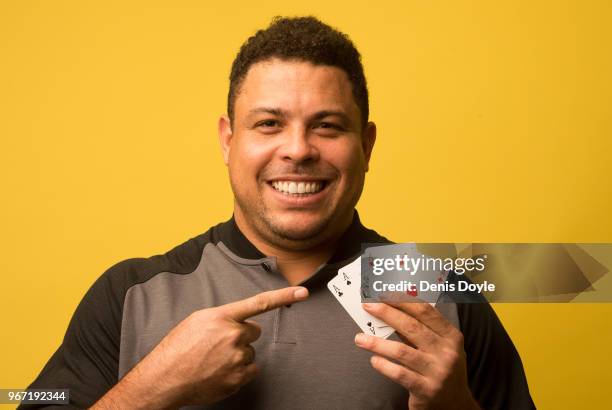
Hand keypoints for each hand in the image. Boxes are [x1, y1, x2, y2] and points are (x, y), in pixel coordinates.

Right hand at [95, 286, 308, 408]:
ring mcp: (237, 358)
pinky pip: (250, 370)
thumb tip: (239, 322)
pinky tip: (220, 371)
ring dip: (238, 354)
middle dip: (241, 336)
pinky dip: (239, 371)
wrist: (165, 378)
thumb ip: (223, 317)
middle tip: (219, 344)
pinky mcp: (238, 378)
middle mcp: (233, 335)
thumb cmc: (177, 348)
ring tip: (214, 359)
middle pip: (254, 332)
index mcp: (222, 317)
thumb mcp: (198, 320)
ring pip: (250, 352)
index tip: (303, 292)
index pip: (260, 303)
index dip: (284, 296)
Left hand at [355, 302, 479, 409]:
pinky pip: (399, 374)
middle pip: (412, 327)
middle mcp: (446, 352)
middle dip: (386, 314)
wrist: (454, 404)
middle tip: (368, 307)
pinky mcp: (426, 390)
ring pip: (401, 351)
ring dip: (376, 343)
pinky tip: (373, 360)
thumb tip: (390, 310)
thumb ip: (419, 330)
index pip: (426, 312)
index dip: (403, 300)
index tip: (384, 292)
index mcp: (451, 336)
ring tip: (359, 338)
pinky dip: (383, 365)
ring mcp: (437, 372)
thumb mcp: (439, 347)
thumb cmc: (441, 368)